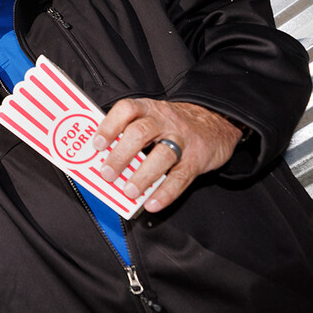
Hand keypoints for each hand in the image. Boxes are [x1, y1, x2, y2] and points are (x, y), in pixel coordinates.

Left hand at [91, 98, 242, 212]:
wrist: (216, 122)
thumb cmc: (172, 124)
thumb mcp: (151, 119)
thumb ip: (128, 134)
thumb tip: (101, 160)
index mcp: (147, 109)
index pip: (127, 109)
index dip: (109, 126)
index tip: (97, 144)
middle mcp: (164, 121)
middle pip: (140, 133)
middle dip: (121, 155)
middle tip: (107, 174)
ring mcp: (182, 139)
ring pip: (162, 155)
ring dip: (142, 176)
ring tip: (129, 191)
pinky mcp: (196, 159)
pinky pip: (180, 177)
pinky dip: (165, 193)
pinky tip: (152, 204)